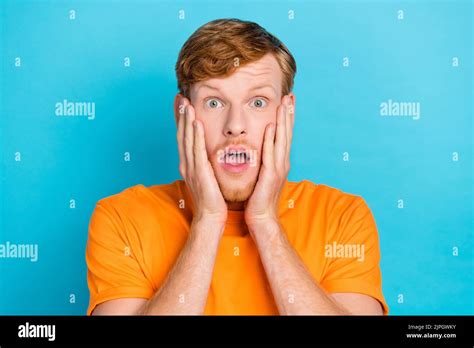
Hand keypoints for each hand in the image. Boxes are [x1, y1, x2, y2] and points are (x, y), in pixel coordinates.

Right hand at [177, 98, 227, 226]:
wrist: (212, 215)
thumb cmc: (213, 197)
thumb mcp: (208, 175)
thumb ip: (206, 161)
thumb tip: (210, 151)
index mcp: (188, 163)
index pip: (183, 137)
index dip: (181, 119)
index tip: (181, 103)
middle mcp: (186, 163)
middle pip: (181, 135)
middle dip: (180, 115)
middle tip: (180, 97)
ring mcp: (191, 168)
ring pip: (187, 139)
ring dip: (186, 121)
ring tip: (186, 104)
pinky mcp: (199, 172)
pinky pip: (197, 150)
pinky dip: (195, 135)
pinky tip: (196, 123)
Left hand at [244, 95, 293, 230]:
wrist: (261, 217)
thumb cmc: (258, 197)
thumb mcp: (262, 174)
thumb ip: (263, 160)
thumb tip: (260, 148)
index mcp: (279, 161)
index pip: (284, 135)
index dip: (286, 118)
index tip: (287, 101)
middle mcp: (282, 162)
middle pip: (287, 133)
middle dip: (288, 113)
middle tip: (290, 95)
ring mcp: (278, 169)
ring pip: (282, 140)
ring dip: (283, 121)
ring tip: (284, 104)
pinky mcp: (270, 176)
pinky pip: (270, 154)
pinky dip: (271, 140)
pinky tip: (271, 127)